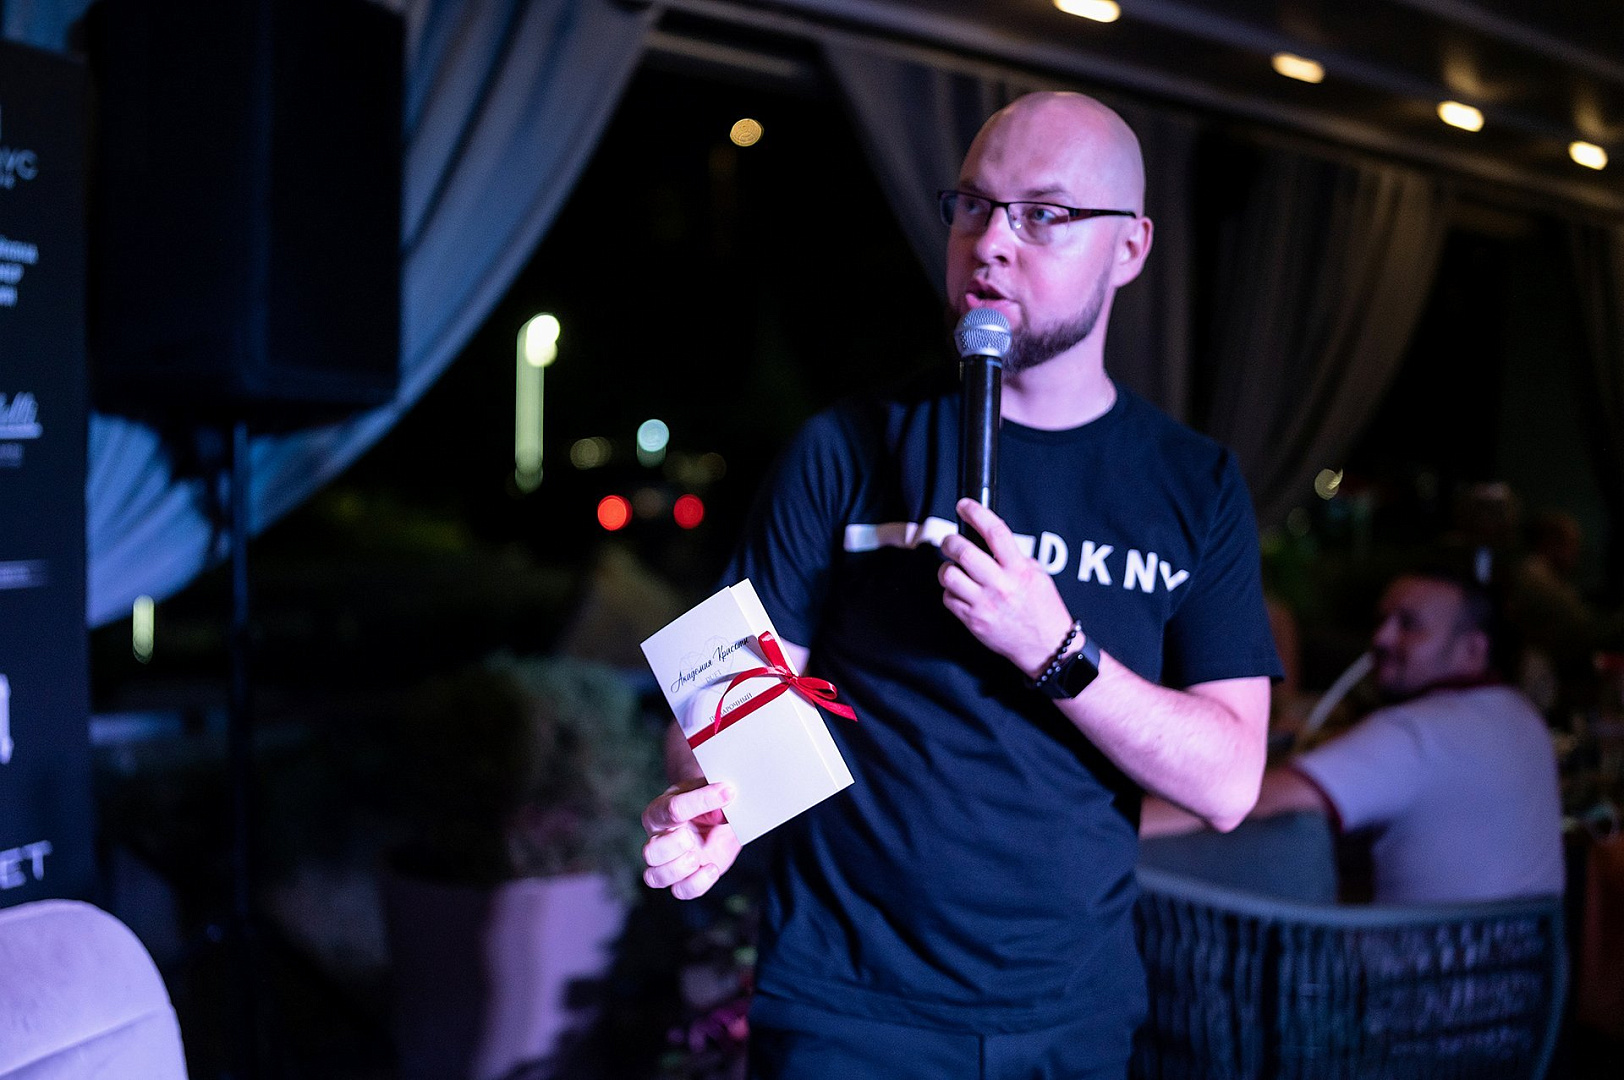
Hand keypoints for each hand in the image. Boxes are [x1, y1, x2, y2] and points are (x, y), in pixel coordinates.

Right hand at [640, 778, 740, 899]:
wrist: (718, 818)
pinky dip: (696, 884)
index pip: (672, 809)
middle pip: (650, 852)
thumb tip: (723, 803)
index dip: (702, 801)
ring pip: (655, 877)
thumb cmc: (709, 802)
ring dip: (678, 869)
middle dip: (672, 847)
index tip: (728, 792)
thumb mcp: (712, 791)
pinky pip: (680, 891)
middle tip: (691, 837)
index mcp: (659, 811)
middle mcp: (658, 839)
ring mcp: (668, 863)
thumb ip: (715, 796)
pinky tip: (711, 868)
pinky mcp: (684, 879)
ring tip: (696, 856)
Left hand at [938, 497, 1074, 676]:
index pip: (995, 532)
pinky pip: (948, 598)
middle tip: (950, 541)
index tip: (964, 506)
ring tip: (953, 568)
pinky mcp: (973, 620)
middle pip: (964, 552)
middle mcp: (1000, 585)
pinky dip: (950, 592)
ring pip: (949, 575)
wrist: (1046, 648)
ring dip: (946, 568)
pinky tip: (960, 592)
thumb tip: (993, 543)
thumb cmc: (1043, 611)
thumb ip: (1017, 558)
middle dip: (950, 541)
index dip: (976, 513)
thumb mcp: (1039, 576)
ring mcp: (984, 604)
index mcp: (1018, 570)